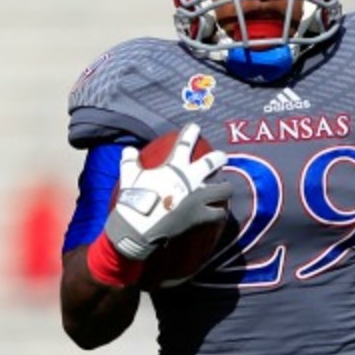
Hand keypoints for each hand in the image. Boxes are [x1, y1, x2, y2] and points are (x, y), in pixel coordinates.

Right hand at [105, 123, 230, 259]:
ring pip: (223, 190)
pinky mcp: (200, 216)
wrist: (139, 227)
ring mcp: (197, 198)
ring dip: (225, 187)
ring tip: (226, 188)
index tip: (195, 127)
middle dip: (219, 158)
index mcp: (174, 168)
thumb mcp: (129, 176)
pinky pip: (217, 213)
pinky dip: (219, 212)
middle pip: (212, 164)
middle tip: (222, 157)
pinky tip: (220, 212)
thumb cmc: (133, 200)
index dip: (191, 133)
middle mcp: (190, 180)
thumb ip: (130, 161)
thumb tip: (128, 150)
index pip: (185, 144)